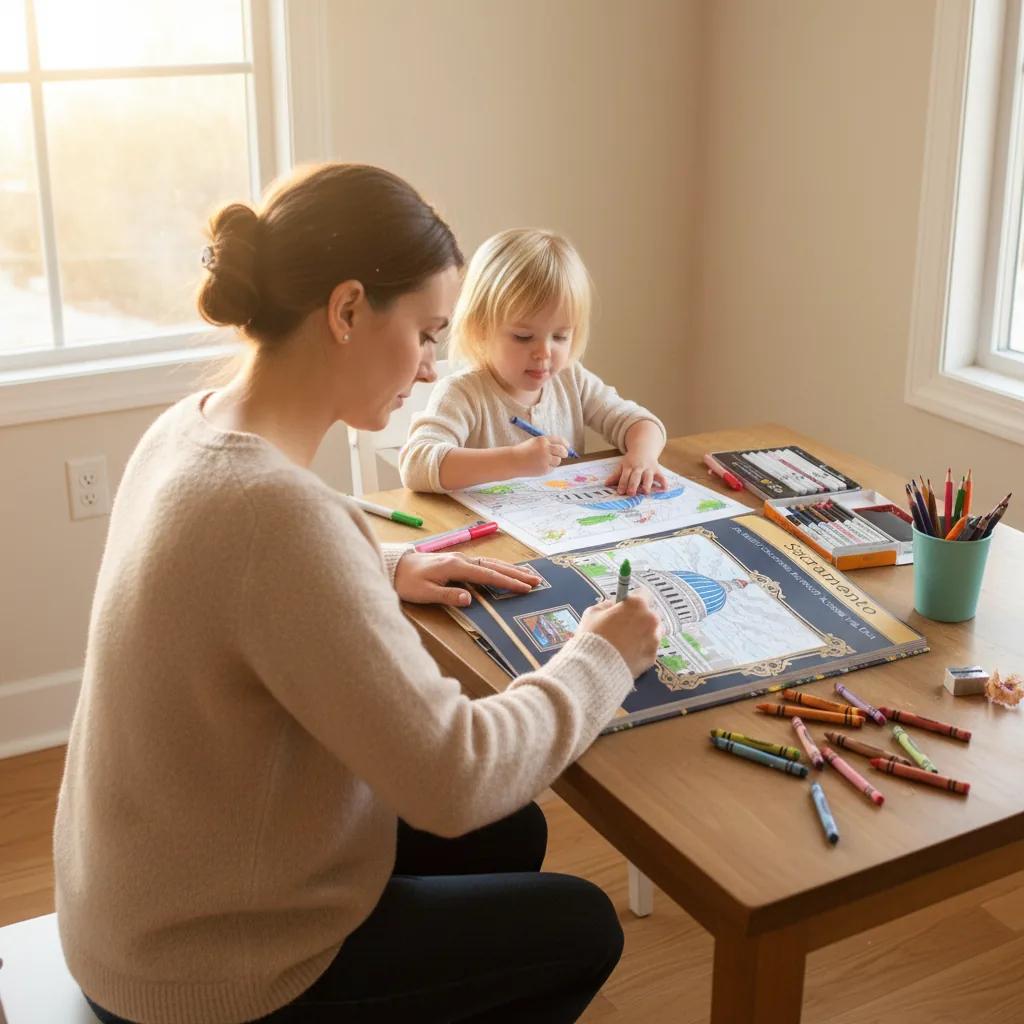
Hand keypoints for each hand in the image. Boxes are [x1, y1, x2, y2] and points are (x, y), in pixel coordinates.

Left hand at [393, 550, 542, 606]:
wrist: (395, 566)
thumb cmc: (408, 582)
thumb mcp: (424, 593)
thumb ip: (448, 595)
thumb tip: (470, 598)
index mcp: (455, 566)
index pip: (487, 575)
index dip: (507, 582)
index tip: (524, 588)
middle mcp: (461, 559)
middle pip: (494, 566)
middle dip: (516, 573)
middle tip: (536, 581)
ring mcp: (460, 559)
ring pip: (491, 563)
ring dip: (510, 569)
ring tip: (529, 575)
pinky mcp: (457, 561)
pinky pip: (484, 563)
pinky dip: (498, 567)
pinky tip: (505, 571)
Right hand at [511, 435, 569, 476]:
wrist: (513, 462)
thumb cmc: (524, 451)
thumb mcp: (535, 443)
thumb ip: (547, 444)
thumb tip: (564, 447)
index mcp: (543, 440)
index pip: (559, 440)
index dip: (565, 443)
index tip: (567, 446)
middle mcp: (545, 449)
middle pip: (562, 451)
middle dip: (564, 453)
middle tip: (564, 454)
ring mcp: (545, 459)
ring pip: (558, 460)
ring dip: (554, 461)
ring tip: (542, 461)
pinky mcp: (545, 469)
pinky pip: (552, 468)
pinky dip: (547, 468)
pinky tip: (538, 466)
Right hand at [576, 595, 662, 677]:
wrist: (595, 666)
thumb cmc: (592, 636)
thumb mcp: (593, 613)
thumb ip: (606, 605)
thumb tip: (612, 605)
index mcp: (636, 604)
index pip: (644, 593)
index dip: (633, 600)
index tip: (627, 606)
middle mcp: (650, 619)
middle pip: (650, 614)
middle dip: (640, 618)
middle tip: (624, 626)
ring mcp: (654, 639)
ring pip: (653, 632)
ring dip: (644, 633)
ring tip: (627, 642)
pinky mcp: (653, 657)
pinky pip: (650, 649)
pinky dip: (642, 650)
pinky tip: (628, 653)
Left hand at [604, 454, 667, 495]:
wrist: (644, 448)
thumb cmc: (631, 460)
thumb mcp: (623, 465)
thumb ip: (616, 475)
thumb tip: (606, 484)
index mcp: (629, 466)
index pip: (625, 476)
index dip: (622, 484)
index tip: (620, 492)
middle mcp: (639, 467)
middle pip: (636, 477)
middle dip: (633, 485)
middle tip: (631, 493)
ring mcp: (648, 468)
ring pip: (648, 477)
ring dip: (647, 484)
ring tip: (645, 492)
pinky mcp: (657, 470)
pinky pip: (661, 476)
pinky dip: (664, 482)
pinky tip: (665, 489)